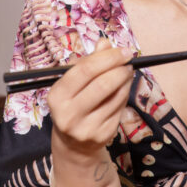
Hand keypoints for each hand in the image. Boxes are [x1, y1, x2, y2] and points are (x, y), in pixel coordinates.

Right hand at [47, 38, 132, 155]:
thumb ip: (88, 63)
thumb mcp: (73, 85)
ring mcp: (86, 127)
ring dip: (126, 81)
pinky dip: (125, 95)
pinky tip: (123, 89)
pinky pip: (120, 109)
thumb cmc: (73, 106)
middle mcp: (68, 114)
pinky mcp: (102, 135)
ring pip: (115, 97)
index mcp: (57, 96)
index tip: (124, 51)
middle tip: (129, 62)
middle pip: (102, 84)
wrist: (73, 144)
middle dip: (120, 69)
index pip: (85, 70)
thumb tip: (105, 42)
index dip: (108, 58)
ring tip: (127, 73)